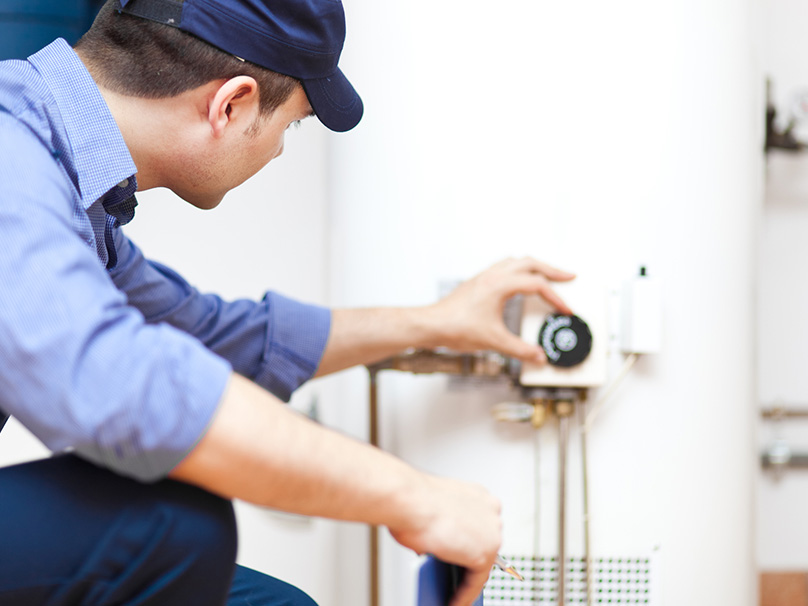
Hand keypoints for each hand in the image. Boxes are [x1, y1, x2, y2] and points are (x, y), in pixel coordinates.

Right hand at [388, 475, 501, 605]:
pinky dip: (464, 595)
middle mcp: (490, 510)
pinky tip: (454, 602)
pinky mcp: (485, 554)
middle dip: (469, 561)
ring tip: (454, 593)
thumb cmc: (412, 500)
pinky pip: (476, 582)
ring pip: (481, 564)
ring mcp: (491, 532)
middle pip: (483, 544)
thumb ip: (442, 527)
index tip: (464, 555)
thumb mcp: (432, 511)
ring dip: (466, 580)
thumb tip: (438, 546)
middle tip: (457, 577)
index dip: (470, 542)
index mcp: (478, 495)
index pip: (479, 525)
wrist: (409, 500)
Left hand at [426, 257, 574, 362]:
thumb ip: (520, 350)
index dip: (555, 298)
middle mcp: (492, 275)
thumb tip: (538, 356)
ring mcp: (484, 277)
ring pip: (516, 261)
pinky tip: (519, 282)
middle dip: (552, 270)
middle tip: (568, 277)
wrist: (431, 325)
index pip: (537, 285)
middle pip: (530, 263)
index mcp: (499, 284)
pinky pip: (504, 267)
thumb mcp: (494, 341)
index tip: (565, 310)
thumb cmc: (455, 328)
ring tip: (547, 275)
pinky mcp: (478, 283)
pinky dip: (518, 270)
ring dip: (534, 266)